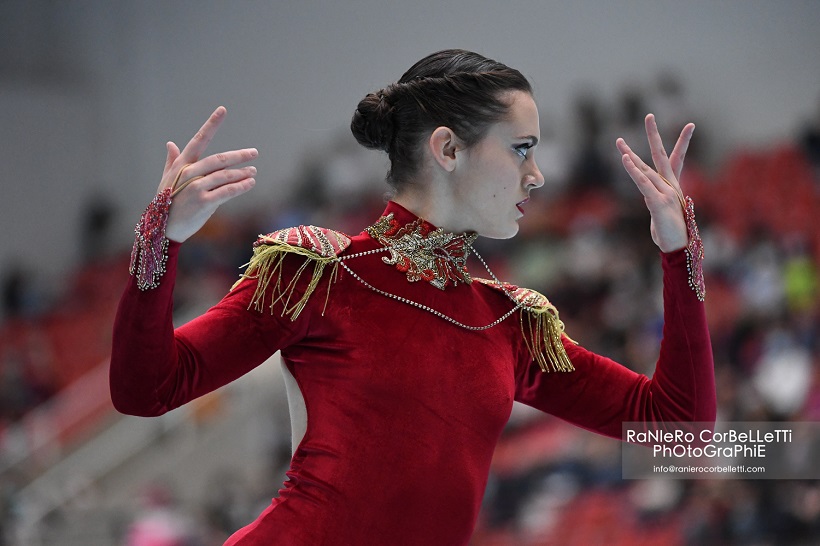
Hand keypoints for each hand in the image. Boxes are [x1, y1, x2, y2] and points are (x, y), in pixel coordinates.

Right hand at [158, 106, 257, 241]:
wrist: (163, 228)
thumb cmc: (166, 202)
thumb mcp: (167, 179)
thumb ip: (172, 161)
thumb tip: (170, 143)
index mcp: (182, 164)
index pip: (199, 139)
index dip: (211, 124)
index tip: (222, 110)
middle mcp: (189, 173)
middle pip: (219, 159)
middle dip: (238, 155)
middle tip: (254, 153)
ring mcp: (196, 188)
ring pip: (225, 176)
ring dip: (242, 173)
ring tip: (253, 171)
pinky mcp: (203, 202)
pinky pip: (227, 192)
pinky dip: (240, 187)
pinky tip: (250, 183)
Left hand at [616, 114, 694, 252]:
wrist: (680, 248)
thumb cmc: (671, 232)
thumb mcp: (662, 212)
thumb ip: (654, 198)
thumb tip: (647, 192)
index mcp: (673, 185)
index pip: (675, 158)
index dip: (682, 142)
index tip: (690, 124)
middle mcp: (670, 185)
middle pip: (661, 155)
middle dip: (654, 135)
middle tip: (649, 115)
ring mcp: (666, 192)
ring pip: (645, 170)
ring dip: (629, 156)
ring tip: (619, 141)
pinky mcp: (658, 202)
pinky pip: (643, 183)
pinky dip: (633, 171)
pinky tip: (625, 159)